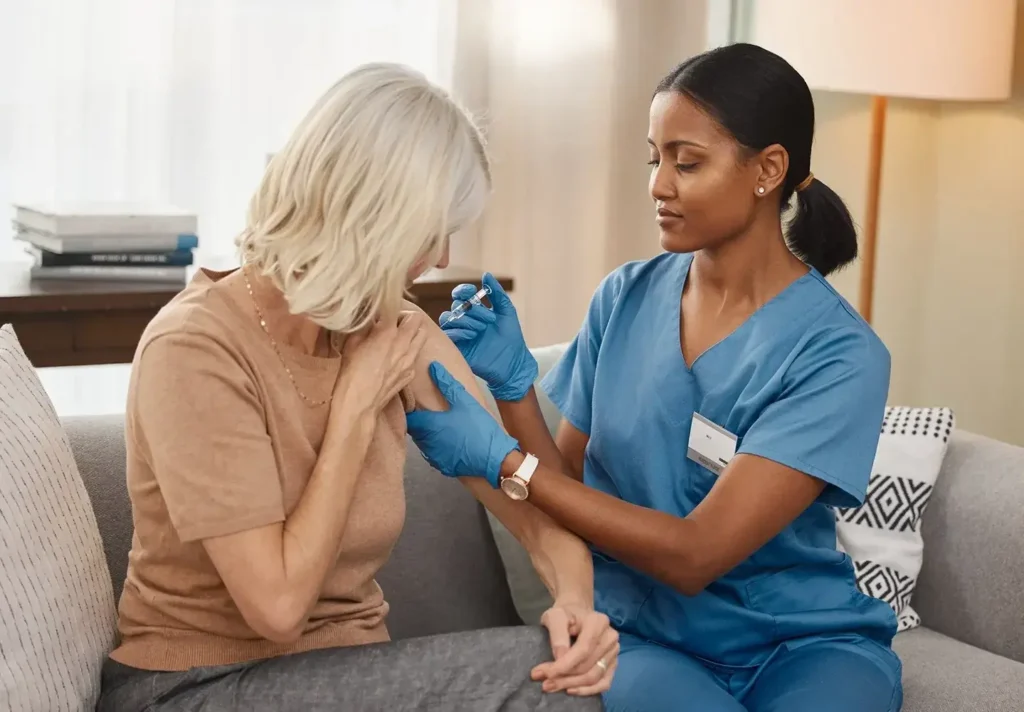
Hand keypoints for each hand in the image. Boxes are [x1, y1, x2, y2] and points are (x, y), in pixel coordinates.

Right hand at [336, 312, 425, 416]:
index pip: (397, 307)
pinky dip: (409, 351)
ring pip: (422, 337)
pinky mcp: (410, 373)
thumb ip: (365, 325)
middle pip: (417, 320)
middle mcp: (404, 344)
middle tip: (392, 322)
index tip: (381, 310)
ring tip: (398, 337)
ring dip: (412, 332)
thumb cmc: (351, 372)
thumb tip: (371, 315)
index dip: (388, 305)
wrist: (359, 403)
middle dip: (406, 317)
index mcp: (388, 332)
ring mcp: (410, 360)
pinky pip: (415, 355)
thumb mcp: (352, 342)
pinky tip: (395, 356)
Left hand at [405, 361, 519, 486]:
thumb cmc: (479, 428)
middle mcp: (427, 443)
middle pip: (413, 432)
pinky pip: (433, 456)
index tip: (411, 404)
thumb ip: (447, 384)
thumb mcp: (465, 401)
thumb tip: (433, 367)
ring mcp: (434, 458)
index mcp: (430, 426)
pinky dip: (436, 448)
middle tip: (425, 413)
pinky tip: (447, 442)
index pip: (408, 418)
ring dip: (426, 435)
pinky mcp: (443, 467)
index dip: (408, 411)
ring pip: (423, 444)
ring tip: (436, 426)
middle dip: (417, 422)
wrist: (495, 459)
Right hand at [441, 272, 537, 401]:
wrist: (512, 362)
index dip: (463, 290)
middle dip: (472, 310)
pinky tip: (472, 335)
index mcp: (476, 311)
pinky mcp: (457, 347)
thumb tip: (486, 275)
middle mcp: (466, 321)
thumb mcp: (506, 311)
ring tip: (481, 329)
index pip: (461, 295)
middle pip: (456, 306)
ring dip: (465, 320)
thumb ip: (497, 293)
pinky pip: (447, 335)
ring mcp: (460, 334)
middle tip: (489, 320)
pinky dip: (458, 332)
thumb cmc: (511, 337)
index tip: (472, 291)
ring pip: (448, 318)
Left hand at [532, 602, 617, 696]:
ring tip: (552, 686)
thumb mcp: (555, 616)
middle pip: (588, 666)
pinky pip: (604, 683)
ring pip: (594, 677)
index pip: (583, 650)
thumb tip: (560, 657)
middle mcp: (610, 637)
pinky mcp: (613, 663)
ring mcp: (614, 652)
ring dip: (572, 685)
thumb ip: (557, 633)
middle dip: (564, 677)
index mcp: (598, 622)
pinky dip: (588, 690)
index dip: (564, 665)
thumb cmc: (564, 614)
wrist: (577, 614)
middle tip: (544, 683)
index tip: (544, 673)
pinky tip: (571, 690)